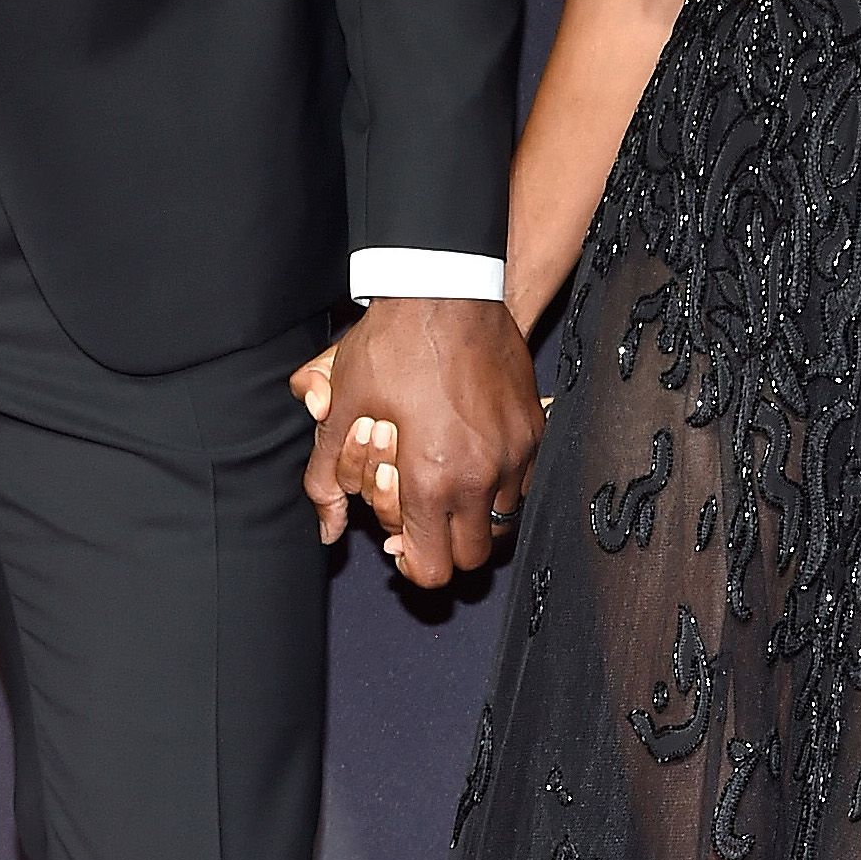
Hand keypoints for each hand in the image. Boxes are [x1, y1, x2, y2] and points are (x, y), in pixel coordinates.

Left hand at [293, 296, 541, 588]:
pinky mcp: (533, 431)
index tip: (403, 546)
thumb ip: (326, 479)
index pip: (432, 568)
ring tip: (448, 490)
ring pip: (502, 524)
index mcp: (430, 479)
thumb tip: (327, 529)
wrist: (446, 291)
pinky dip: (500, 488)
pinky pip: (524, 485)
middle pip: (471, 558)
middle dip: (445, 548)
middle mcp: (480, 476)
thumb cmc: (390, 347)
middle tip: (424, 521)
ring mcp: (515, 455)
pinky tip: (473, 460)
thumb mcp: (342, 411)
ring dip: (474, 519)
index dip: (413, 566)